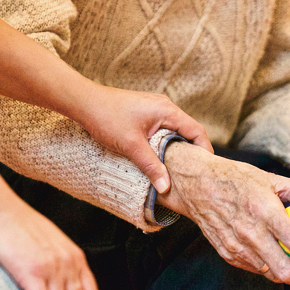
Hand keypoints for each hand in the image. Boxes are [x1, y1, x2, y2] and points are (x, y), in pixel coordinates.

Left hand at [71, 85, 213, 193]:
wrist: (84, 102)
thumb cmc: (106, 118)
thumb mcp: (131, 146)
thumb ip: (151, 166)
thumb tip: (166, 187)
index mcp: (167, 110)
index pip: (197, 131)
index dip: (204, 150)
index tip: (206, 169)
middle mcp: (165, 107)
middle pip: (188, 131)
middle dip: (192, 152)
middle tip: (194, 174)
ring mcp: (155, 109)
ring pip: (175, 131)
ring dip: (177, 149)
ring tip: (178, 169)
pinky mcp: (146, 114)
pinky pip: (164, 130)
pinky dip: (166, 144)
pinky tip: (160, 158)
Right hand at [157, 142, 289, 286]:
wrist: (196, 185)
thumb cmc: (237, 178)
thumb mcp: (273, 179)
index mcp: (263, 211)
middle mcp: (249, 233)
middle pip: (285, 270)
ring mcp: (236, 247)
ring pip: (270, 274)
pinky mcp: (227, 254)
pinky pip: (255, 268)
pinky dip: (271, 268)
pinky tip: (281, 260)